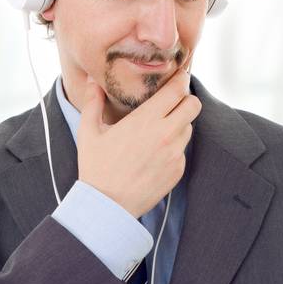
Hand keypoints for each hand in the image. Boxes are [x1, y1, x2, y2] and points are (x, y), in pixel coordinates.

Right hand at [76, 64, 199, 217]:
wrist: (108, 205)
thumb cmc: (96, 167)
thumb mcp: (89, 132)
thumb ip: (92, 102)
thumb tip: (90, 81)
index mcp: (146, 120)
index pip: (177, 89)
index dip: (180, 80)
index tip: (177, 77)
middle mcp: (165, 134)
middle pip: (193, 105)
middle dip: (185, 99)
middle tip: (172, 102)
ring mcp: (174, 154)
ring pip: (189, 127)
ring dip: (179, 124)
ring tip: (159, 129)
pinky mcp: (178, 170)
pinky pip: (182, 150)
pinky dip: (173, 147)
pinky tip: (155, 153)